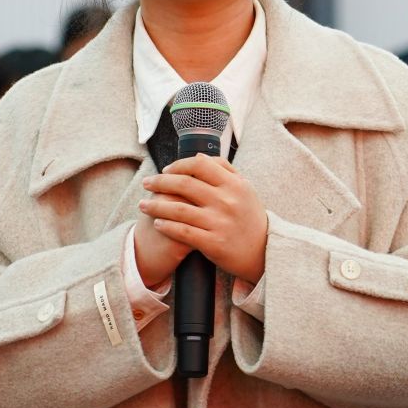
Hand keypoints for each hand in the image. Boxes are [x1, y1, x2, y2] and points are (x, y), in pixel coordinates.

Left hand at [138, 155, 268, 284]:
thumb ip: (225, 170)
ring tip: (143, 205)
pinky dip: (167, 226)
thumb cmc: (250, 217)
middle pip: (184, 184)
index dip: (178, 164)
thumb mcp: (245, 189)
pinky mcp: (213, 243)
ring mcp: (220, 223)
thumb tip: (199, 156)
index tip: (165, 170)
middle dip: (159, 182)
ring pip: (178, 209)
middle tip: (146, 184)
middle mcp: (227, 201)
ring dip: (155, 205)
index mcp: (234, 184)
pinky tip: (157, 223)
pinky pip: (183, 232)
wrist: (264, 252)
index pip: (199, 164)